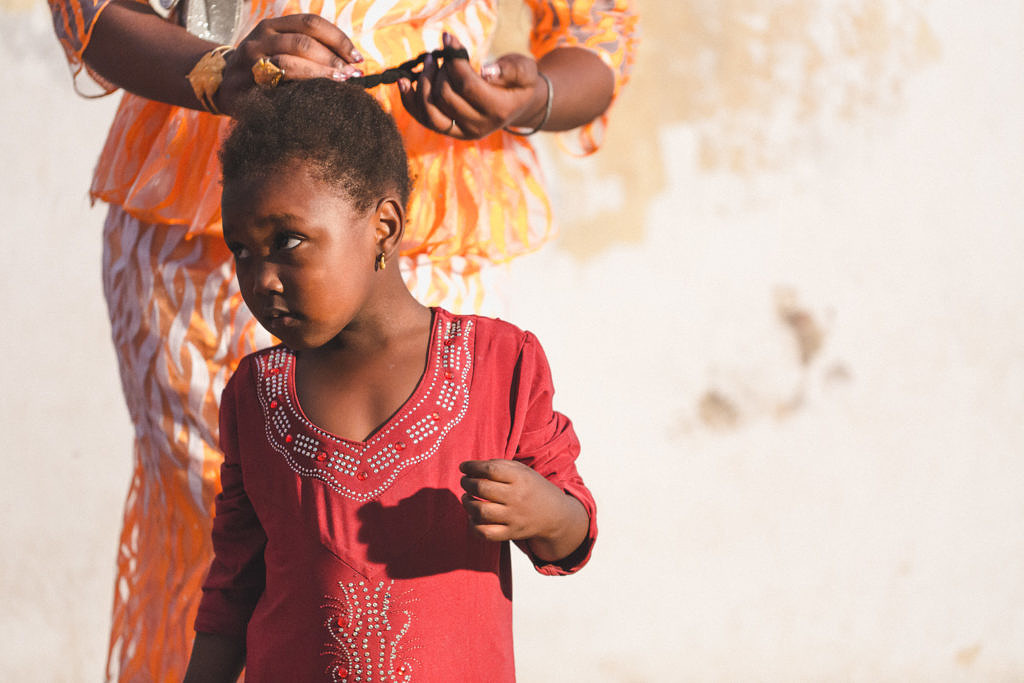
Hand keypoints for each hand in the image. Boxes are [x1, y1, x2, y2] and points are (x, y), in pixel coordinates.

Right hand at [216, 14, 363, 114]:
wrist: (224, 84)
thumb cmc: (263, 69)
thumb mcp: (281, 49)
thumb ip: (308, 51)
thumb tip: (351, 64)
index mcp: (275, 25)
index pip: (311, 23)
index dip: (338, 38)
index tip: (357, 57)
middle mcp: (263, 36)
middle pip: (304, 41)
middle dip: (333, 57)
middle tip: (352, 74)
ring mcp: (253, 58)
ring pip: (290, 60)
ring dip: (320, 72)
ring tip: (340, 82)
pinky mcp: (248, 80)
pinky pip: (277, 83)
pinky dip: (301, 88)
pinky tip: (317, 96)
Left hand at [398, 33, 547, 139]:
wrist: (516, 105)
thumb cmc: (519, 82)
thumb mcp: (525, 70)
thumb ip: (510, 69)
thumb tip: (486, 71)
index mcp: (498, 110)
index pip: (466, 85)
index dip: (454, 61)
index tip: (447, 39)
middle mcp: (478, 126)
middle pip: (446, 96)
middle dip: (440, 70)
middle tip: (442, 55)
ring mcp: (462, 132)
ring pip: (431, 112)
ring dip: (423, 83)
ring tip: (429, 63)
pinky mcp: (450, 132)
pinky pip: (423, 119)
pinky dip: (410, 101)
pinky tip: (403, 81)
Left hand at [459, 459, 587, 561]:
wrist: (554, 515)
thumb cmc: (532, 488)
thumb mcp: (522, 470)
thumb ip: (499, 465)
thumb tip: (471, 468)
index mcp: (520, 478)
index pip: (490, 469)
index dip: (472, 467)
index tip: (463, 466)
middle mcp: (517, 498)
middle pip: (482, 489)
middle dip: (466, 483)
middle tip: (465, 481)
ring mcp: (513, 517)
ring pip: (480, 511)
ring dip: (467, 502)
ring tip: (466, 497)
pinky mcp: (510, 533)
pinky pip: (485, 533)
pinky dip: (473, 525)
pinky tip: (473, 516)